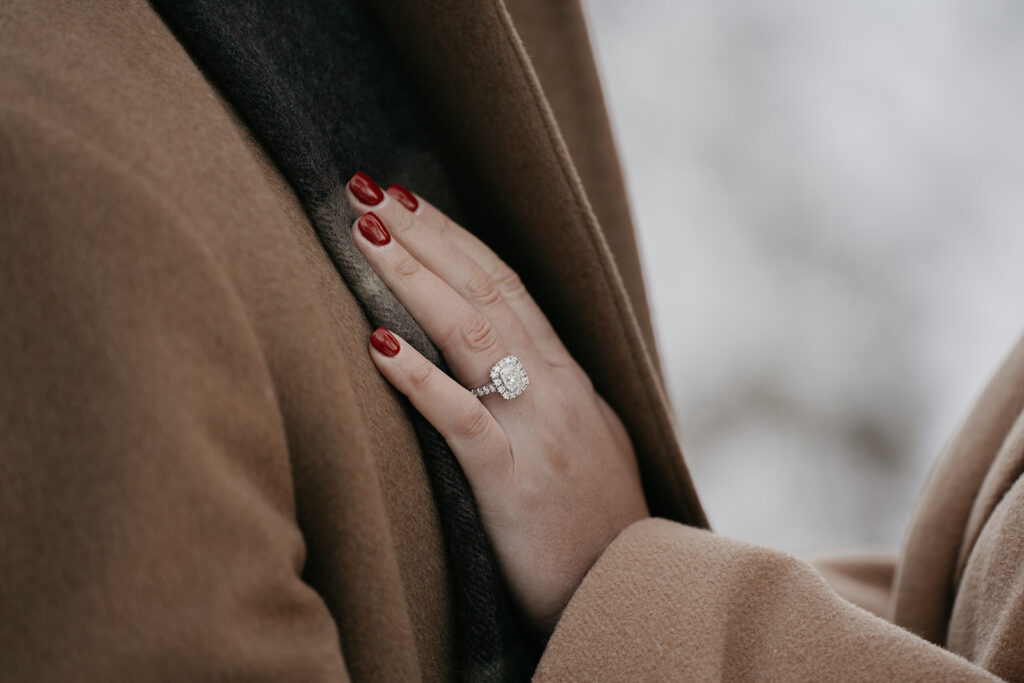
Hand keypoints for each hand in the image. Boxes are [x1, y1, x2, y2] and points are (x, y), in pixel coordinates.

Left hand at [347, 175, 649, 631]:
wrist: (630, 589)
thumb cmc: (594, 520)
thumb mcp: (584, 437)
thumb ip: (547, 392)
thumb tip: (506, 356)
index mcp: (566, 376)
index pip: (507, 285)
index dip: (456, 237)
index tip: (407, 199)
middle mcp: (555, 388)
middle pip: (485, 291)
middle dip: (425, 235)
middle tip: (368, 188)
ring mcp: (538, 431)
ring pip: (473, 335)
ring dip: (414, 278)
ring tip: (362, 233)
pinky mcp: (514, 482)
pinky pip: (462, 420)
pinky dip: (419, 377)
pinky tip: (375, 342)